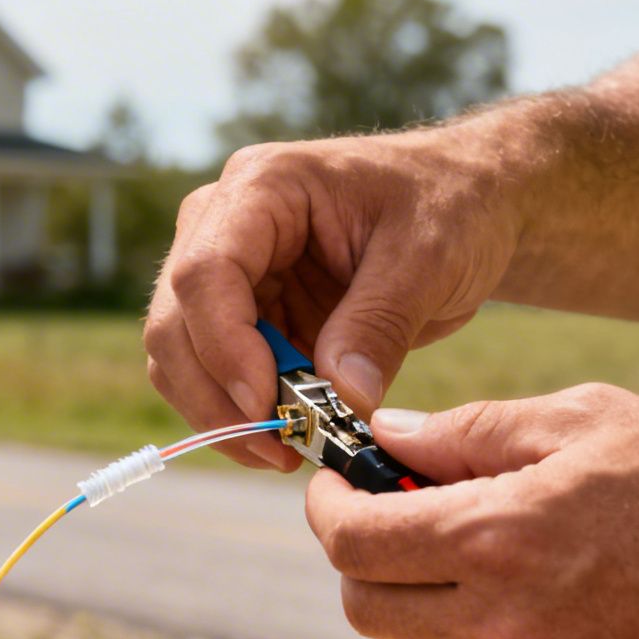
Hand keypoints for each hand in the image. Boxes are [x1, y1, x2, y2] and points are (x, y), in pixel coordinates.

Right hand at [143, 130, 519, 469]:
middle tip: (278, 449)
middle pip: (175, 322)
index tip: (268, 404)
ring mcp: (227, 273)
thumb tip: (342, 400)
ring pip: (180, 359)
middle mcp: (223, 224)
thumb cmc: (450, 207)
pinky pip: (214, 377)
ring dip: (221, 416)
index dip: (224, 346)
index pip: (205, 271)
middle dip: (216, 396)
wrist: (464, 206)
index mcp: (263, 186)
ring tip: (287, 452)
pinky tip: (289, 437)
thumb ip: (379, 325)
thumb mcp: (429, 258)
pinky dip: (240, 416)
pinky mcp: (243, 316)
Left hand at [304, 384, 638, 638]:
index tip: (339, 486)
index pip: (352, 542)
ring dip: (416, 606)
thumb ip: (469, 432)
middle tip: (396, 518)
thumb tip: (388, 437)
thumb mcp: (586, 418)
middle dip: (363, 558)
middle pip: (366, 608)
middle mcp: (504, 625)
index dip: (329, 507)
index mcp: (496, 539)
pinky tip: (520, 600)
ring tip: (469, 556)